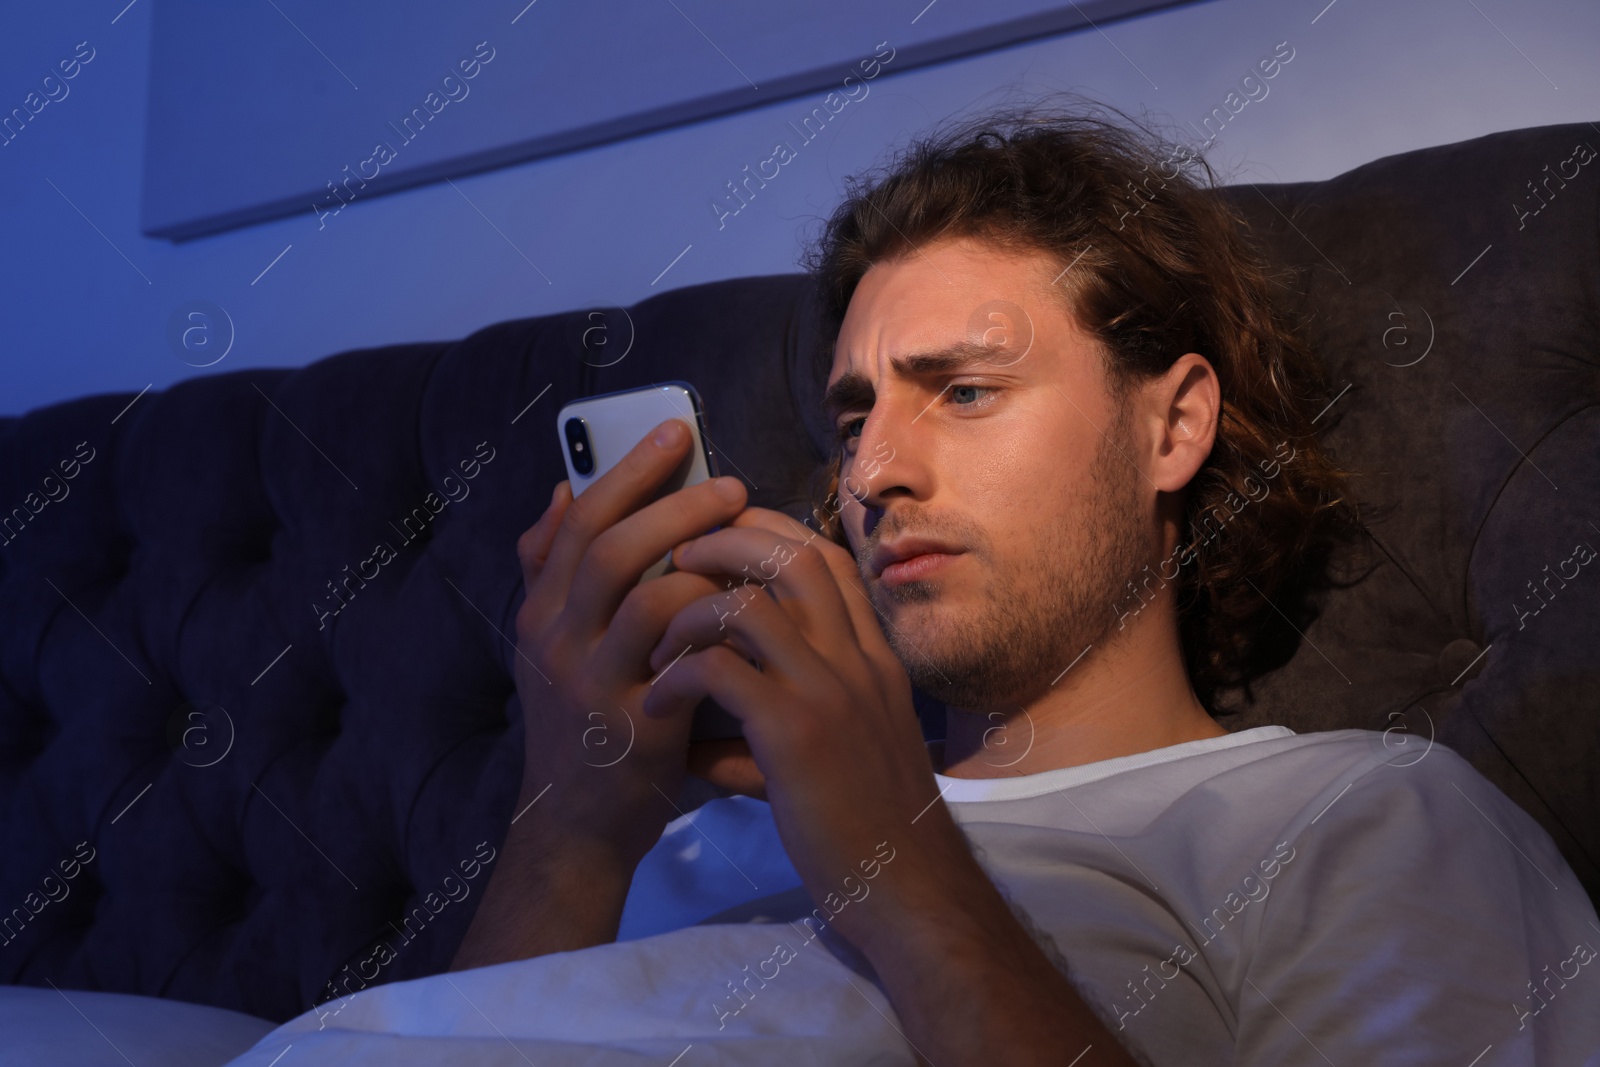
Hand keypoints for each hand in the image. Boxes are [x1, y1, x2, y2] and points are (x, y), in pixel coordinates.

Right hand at [512, 418, 747, 870]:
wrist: (579, 826)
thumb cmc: (586, 722)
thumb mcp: (554, 644)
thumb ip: (553, 568)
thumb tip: (561, 489)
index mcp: (541, 613)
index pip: (578, 521)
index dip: (627, 470)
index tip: (676, 430)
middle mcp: (556, 642)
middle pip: (608, 546)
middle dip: (672, 502)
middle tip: (729, 481)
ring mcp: (591, 684)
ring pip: (643, 593)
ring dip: (700, 556)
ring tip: (746, 536)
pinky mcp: (633, 725)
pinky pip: (680, 654)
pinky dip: (714, 620)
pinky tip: (748, 603)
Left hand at [643, 506, 967, 949]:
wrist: (906, 884)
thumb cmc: (866, 819)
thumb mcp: (847, 738)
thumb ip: (790, 699)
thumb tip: (708, 691)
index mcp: (872, 656)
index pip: (825, 558)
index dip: (768, 531)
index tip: (719, 535)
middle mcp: (857, 659)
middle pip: (791, 556)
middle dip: (724, 541)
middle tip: (676, 559)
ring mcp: (830, 691)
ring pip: (750, 603)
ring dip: (688, 608)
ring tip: (656, 637)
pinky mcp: (795, 733)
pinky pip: (722, 670)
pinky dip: (679, 673)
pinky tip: (659, 699)